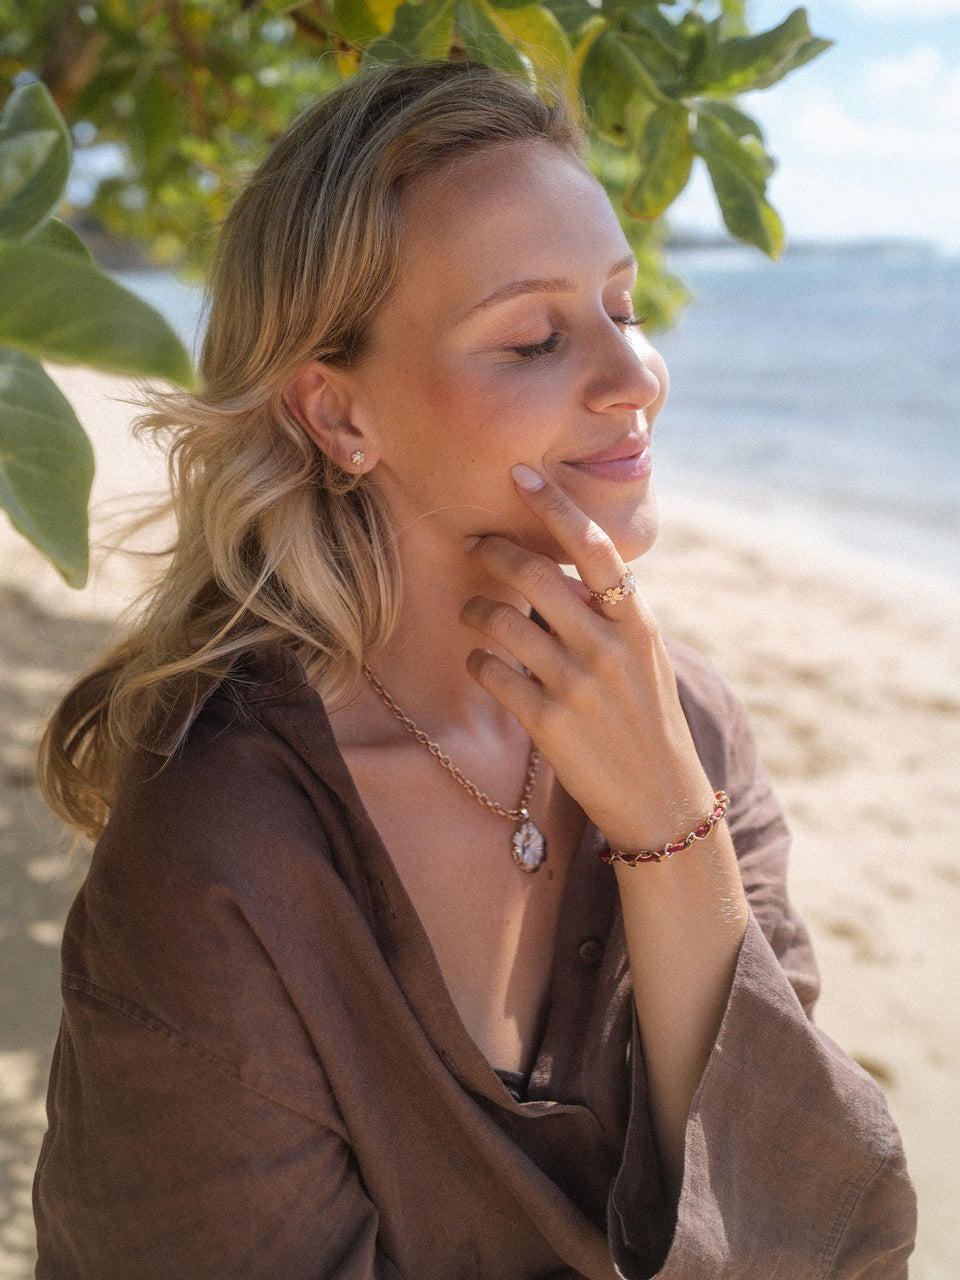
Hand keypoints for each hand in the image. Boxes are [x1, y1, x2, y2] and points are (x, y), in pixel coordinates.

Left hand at [461, 465, 716, 850]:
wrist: (661, 799)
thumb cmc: (646, 721)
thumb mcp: (644, 660)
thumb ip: (608, 616)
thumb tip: (559, 573)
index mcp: (635, 623)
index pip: (593, 548)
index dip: (555, 506)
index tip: (521, 474)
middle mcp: (607, 646)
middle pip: (533, 575)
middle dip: (492, 551)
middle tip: (474, 546)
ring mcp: (577, 684)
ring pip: (501, 621)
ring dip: (475, 611)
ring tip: (472, 616)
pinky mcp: (548, 723)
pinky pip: (492, 672)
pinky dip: (477, 660)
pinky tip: (481, 662)